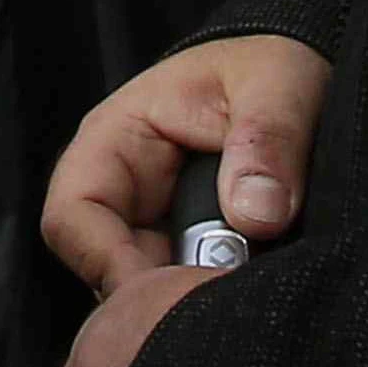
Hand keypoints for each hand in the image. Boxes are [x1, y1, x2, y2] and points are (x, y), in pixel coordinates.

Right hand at [45, 32, 329, 289]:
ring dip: (189, 297)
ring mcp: (156, 221)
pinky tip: (245, 291)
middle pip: (105, 267)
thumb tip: (254, 216)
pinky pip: (183, 284)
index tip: (168, 297)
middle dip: (157, 294)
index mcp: (115, 140)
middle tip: (217, 303)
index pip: (71, 218)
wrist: (296, 71)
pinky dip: (210, 293)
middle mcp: (122, 188)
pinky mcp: (191, 245)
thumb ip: (267, 144)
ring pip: (145, 285)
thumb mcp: (276, 86)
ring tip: (241, 293)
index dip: (108, 265)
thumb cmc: (269, 63)